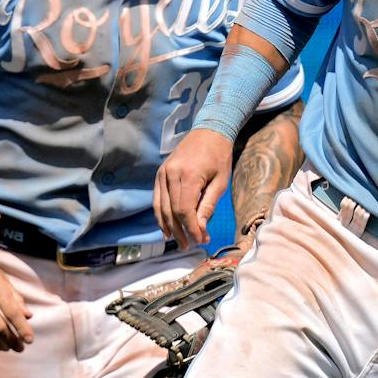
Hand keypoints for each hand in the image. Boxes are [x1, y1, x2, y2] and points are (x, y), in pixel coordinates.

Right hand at [154, 127, 232, 248]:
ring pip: (161, 207)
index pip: (185, 210)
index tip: (200, 240)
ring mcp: (163, 173)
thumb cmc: (219, 156)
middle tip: (189, 246)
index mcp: (189, 176)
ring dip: (168, 227)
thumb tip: (201, 229)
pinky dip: (161, 215)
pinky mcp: (160, 173)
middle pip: (172, 211)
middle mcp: (171, 174)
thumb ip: (208, 205)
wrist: (209, 131)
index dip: (191, 228)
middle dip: (181, 231)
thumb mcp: (221, 182)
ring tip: (177, 241)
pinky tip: (167, 228)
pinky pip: (157, 199)